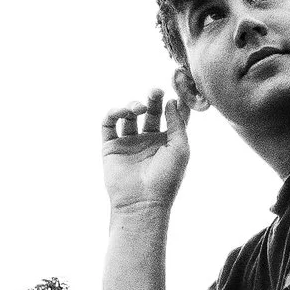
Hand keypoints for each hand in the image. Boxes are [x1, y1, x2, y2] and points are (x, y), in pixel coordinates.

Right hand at [99, 76, 194, 213]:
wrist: (142, 201)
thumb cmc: (166, 178)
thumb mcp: (180, 148)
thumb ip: (177, 123)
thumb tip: (172, 101)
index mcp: (167, 141)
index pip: (172, 115)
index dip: (175, 101)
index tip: (177, 87)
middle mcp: (148, 140)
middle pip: (150, 112)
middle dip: (153, 99)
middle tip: (155, 91)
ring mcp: (129, 142)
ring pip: (129, 115)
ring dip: (133, 106)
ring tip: (139, 108)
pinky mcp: (111, 147)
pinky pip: (109, 124)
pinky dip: (113, 113)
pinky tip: (122, 112)